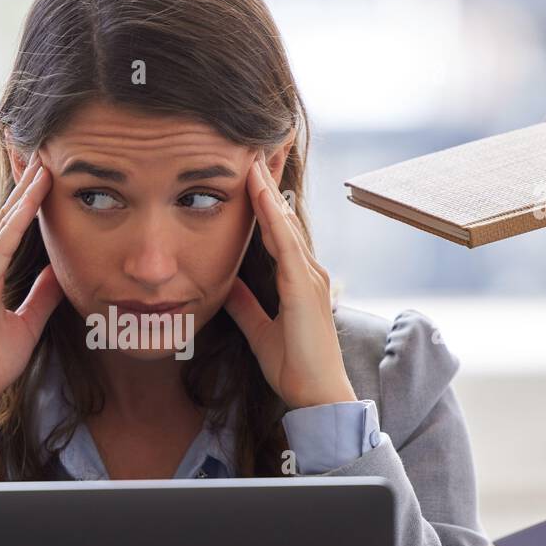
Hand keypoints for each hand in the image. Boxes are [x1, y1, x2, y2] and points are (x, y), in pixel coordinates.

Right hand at [0, 149, 61, 414]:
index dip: (25, 201)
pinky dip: (15, 224)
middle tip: (42, 153)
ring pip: (1, 227)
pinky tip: (30, 204)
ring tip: (42, 167)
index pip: (7, 230)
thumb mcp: (27, 323)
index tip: (42, 174)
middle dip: (23, 186)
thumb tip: (59, 272)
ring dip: (23, 196)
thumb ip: (41, 296)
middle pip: (2, 219)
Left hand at [223, 151, 356, 410]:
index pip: (278, 232)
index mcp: (298, 281)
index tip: (249, 174)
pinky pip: (287, 246)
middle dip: (268, 185)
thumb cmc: (295, 367)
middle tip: (254, 150)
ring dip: (268, 192)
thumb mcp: (259, 331)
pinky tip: (261, 197)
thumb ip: (247, 306)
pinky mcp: (306, 290)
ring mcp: (310, 278)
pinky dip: (274, 219)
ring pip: (285, 225)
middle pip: (284, 219)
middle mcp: (308, 273)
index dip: (264, 203)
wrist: (316, 395)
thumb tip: (229, 286)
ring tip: (253, 161)